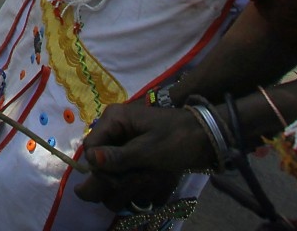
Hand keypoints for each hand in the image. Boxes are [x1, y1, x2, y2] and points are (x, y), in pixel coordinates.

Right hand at [75, 102, 214, 210]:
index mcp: (114, 118)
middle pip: (98, 157)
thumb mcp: (149, 150)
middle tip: (136, 179)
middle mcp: (114, 127)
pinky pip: (122, 165)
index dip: (100, 166)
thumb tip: (90, 160)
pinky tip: (146, 176)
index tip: (120, 179)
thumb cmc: (178, 138)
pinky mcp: (133, 149)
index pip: (90, 147)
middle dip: (113, 173)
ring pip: (109, 164)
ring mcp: (123, 138)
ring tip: (144, 178)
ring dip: (124, 176)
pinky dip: (131, 174)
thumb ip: (118, 157)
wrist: (206, 137)